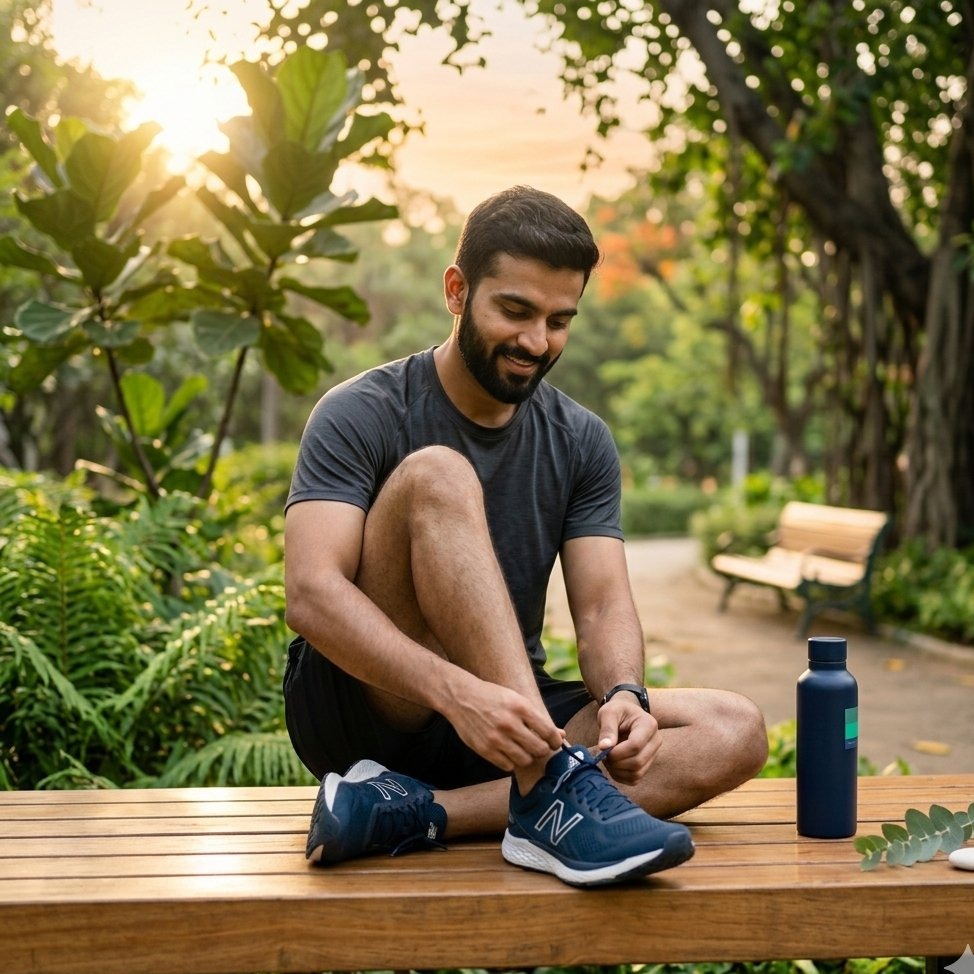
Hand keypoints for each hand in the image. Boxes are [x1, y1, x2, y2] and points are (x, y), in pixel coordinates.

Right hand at [443, 674, 564, 771]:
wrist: (461, 697)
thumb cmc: (493, 697)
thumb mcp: (516, 699)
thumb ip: (538, 718)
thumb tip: (562, 736)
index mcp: (520, 707)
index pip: (548, 732)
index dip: (555, 740)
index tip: (554, 741)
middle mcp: (509, 723)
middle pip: (539, 749)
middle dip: (543, 749)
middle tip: (539, 746)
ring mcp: (496, 738)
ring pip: (525, 760)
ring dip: (527, 757)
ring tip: (523, 749)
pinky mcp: (485, 749)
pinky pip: (508, 766)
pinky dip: (511, 762)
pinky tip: (508, 751)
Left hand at [596, 697, 660, 784]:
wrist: (625, 715)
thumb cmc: (617, 711)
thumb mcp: (609, 712)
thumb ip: (607, 728)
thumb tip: (604, 747)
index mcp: (649, 724)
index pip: (636, 745)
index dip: (617, 751)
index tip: (604, 748)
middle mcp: (656, 741)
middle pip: (638, 761)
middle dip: (616, 762)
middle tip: (603, 755)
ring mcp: (653, 755)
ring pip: (637, 773)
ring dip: (617, 770)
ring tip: (607, 758)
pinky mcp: (647, 765)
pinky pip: (634, 779)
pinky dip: (620, 776)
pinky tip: (613, 765)